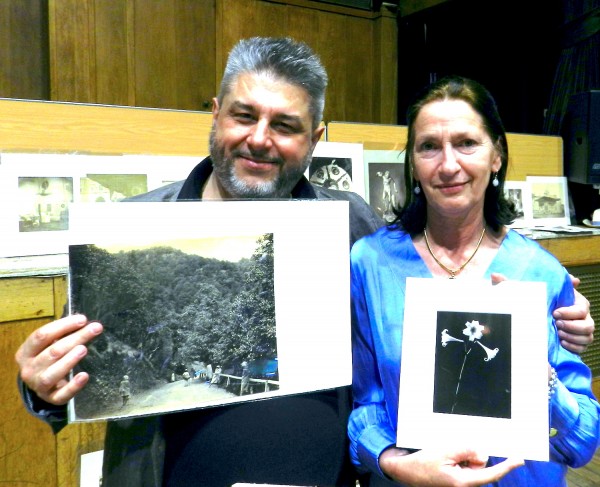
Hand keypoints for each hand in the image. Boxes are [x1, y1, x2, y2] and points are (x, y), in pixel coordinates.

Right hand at [15, 314, 102, 404]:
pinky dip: (73, 386)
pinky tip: (84, 376)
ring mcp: (38, 386)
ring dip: (69, 360)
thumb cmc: (47, 358)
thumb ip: (62, 334)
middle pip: (52, 352)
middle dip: (74, 339)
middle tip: (94, 329)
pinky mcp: (51, 399)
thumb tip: (82, 321)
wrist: (40, 385)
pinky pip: (61, 395)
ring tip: (84, 349)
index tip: (82, 319)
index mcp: (25, 352)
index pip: (41, 336)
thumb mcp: (48, 345)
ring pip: (52, 374)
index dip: (62, 326)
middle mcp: (29, 369)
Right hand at [379, 447, 523, 485]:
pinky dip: (460, 461)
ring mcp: (460, 485)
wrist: (406, 473)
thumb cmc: (423, 463)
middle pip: (481, 467)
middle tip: (453, 453)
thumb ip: (467, 451)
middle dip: (472, 456)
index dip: (506, 466)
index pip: (490, 474)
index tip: (519, 459)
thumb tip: (483, 455)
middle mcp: (464, 486)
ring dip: (464, 458)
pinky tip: (445, 460)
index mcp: (463, 482)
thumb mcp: (445, 451)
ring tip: (445, 458)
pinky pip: (466, 469)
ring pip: (473, 467)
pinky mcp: (456, 483)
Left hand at [553, 274, 593, 353]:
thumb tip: (574, 280)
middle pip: (588, 326)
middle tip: (557, 324)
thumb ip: (565, 284)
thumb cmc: (551, 301)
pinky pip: (582, 348)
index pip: (581, 311)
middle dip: (571, 326)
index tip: (555, 313)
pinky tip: (562, 343)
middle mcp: (586, 319)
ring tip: (558, 333)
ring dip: (572, 337)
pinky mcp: (579, 343)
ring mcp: (584, 332)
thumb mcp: (556, 291)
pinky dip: (573, 347)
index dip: (569, 313)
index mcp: (581, 305)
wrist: (545, 314)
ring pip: (587, 338)